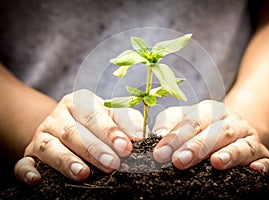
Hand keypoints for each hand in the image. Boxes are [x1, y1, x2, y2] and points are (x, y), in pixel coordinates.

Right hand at [14, 89, 144, 184]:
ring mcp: (42, 135)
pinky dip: (28, 171)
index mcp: (79, 102)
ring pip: (51, 147)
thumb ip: (126, 123)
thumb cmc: (94, 123)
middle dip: (94, 149)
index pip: (95, 115)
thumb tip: (141, 136)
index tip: (126, 147)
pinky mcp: (29, 153)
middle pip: (74, 131)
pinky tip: (37, 180)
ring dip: (66, 160)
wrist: (63, 127)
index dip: (111, 131)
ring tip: (83, 174)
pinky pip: (24, 162)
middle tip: (112, 164)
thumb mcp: (110, 117)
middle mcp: (58, 116)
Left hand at [152, 100, 268, 174]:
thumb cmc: (201, 127)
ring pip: (241, 144)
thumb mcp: (183, 119)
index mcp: (210, 110)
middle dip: (197, 146)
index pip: (192, 122)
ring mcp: (249, 138)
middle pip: (216, 131)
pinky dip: (261, 165)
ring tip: (215, 163)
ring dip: (229, 153)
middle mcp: (231, 122)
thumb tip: (157, 137)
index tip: (160, 153)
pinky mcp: (263, 155)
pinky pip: (266, 160)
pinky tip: (253, 170)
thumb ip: (169, 125)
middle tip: (179, 161)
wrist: (235, 127)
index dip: (176, 138)